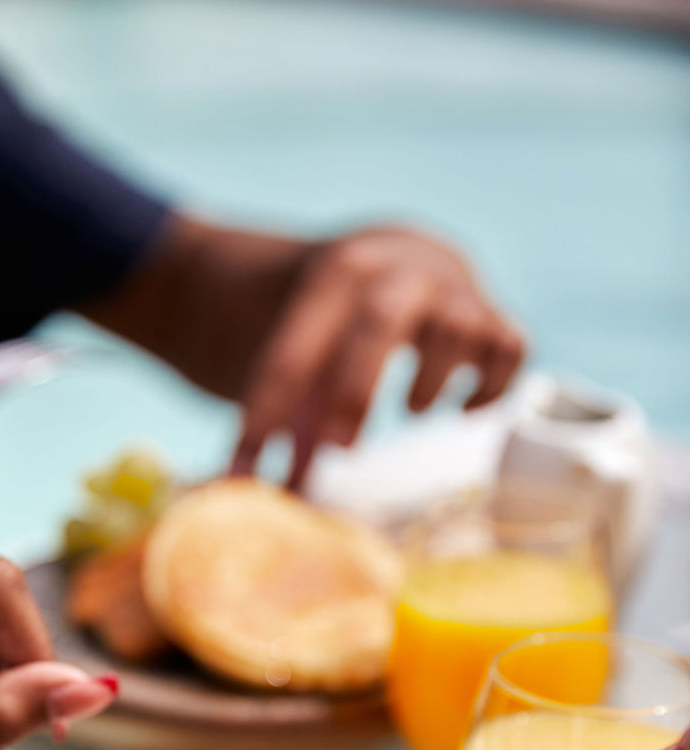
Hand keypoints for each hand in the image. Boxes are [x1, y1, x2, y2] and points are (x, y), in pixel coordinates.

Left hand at [231, 226, 524, 486]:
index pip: (291, 352)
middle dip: (355, 390)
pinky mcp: (496, 318)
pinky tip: (462, 410)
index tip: (244, 478)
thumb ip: (279, 424)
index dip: (265, 418)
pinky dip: (489, 387)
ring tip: (411, 409)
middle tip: (339, 450)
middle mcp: (399, 272)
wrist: (402, 253)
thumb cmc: (339, 326)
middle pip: (379, 323)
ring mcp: (455, 292)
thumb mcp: (302, 354)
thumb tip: (242, 496)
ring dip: (430, 383)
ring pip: (454, 330)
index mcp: (335, 277)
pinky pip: (508, 349)